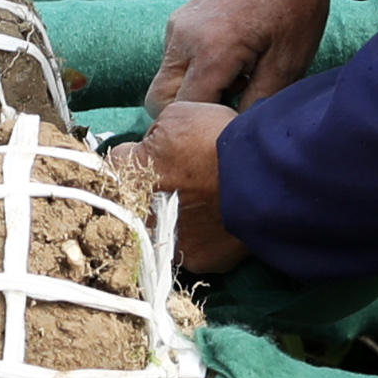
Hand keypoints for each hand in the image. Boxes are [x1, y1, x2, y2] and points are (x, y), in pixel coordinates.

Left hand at [113, 102, 246, 271]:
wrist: (263, 177)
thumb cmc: (216, 140)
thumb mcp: (176, 117)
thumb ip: (153, 135)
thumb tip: (152, 148)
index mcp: (126, 176)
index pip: (115, 165)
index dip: (135, 158)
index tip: (152, 156)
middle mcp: (139, 216)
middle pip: (134, 203)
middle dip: (149, 192)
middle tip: (179, 181)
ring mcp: (169, 243)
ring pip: (163, 230)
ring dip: (174, 218)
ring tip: (202, 202)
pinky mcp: (199, 261)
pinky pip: (194, 248)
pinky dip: (202, 237)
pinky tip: (218, 222)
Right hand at [146, 0, 337, 113]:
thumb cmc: (295, 7)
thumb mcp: (289, 64)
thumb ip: (258, 105)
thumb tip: (237, 135)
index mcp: (211, 51)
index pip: (185, 112)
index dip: (205, 128)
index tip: (233, 127)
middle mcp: (183, 38)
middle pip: (158, 101)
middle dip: (187, 116)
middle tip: (228, 112)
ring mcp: (176, 28)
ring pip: (164, 82)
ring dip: (190, 94)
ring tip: (235, 84)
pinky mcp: (178, 22)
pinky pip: (173, 63)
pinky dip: (192, 75)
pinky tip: (231, 65)